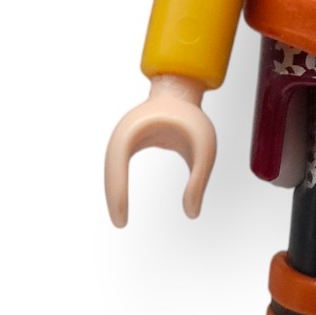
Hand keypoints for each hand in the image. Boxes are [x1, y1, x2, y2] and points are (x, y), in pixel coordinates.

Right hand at [104, 75, 216, 225]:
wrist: (180, 91)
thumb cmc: (192, 117)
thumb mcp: (205, 148)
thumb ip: (199, 180)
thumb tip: (192, 214)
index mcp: (137, 128)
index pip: (118, 163)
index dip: (117, 191)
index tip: (122, 216)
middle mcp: (124, 132)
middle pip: (110, 168)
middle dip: (113, 196)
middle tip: (120, 223)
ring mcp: (123, 136)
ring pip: (111, 168)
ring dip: (114, 192)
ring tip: (120, 219)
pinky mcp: (128, 143)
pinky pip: (118, 166)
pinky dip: (118, 185)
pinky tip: (122, 203)